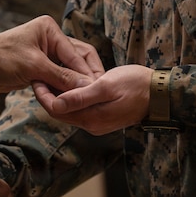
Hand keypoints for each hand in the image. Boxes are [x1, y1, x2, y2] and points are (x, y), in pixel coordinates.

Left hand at [0, 15, 104, 96]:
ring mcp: (46, 53)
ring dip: (74, 85)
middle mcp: (51, 38)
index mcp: (50, 29)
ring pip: (69, 71)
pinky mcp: (40, 67)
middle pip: (77, 60)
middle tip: (95, 96)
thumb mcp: (33, 66)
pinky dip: (64, 88)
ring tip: (84, 101)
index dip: (86, 74)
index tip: (97, 91)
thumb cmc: (0, 59)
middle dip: (84, 78)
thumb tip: (87, 86)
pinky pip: (58, 78)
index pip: (76, 53)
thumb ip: (61, 76)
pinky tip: (71, 100)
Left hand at [32, 64, 151, 135]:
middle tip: (38, 72)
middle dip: (47, 94)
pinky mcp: (103, 116)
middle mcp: (92, 124)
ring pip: (69, 109)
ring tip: (50, 73)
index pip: (56, 110)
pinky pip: (79, 108)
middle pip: (60, 111)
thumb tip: (54, 104)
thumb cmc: (136, 84)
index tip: (35, 75)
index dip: (42, 94)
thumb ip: (79, 96)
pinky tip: (68, 80)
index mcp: (91, 119)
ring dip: (58, 94)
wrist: (161, 93)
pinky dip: (70, 96)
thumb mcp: (105, 86)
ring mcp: (98, 122)